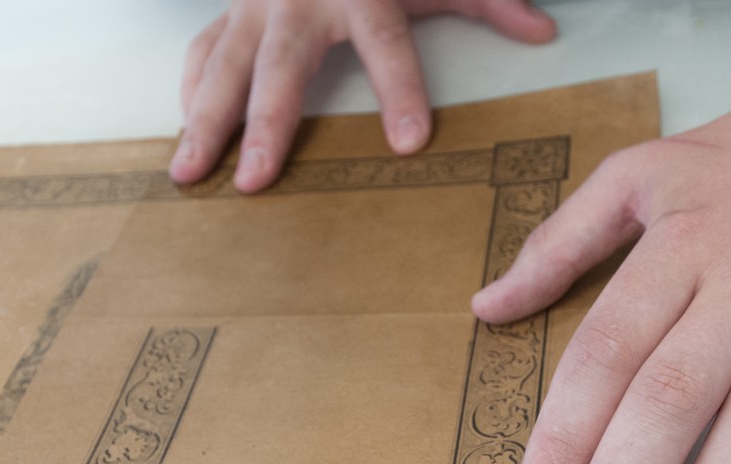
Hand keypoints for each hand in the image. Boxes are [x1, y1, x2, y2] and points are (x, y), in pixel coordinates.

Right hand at [171, 0, 555, 190]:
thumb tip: (543, 31)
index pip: (385, 43)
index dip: (398, 89)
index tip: (409, 140)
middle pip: (282, 67)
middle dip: (267, 124)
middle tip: (257, 179)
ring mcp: (257, 5)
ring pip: (224, 64)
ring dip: (205, 121)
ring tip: (190, 174)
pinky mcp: (231, 10)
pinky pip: (202, 51)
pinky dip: (190, 90)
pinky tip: (187, 134)